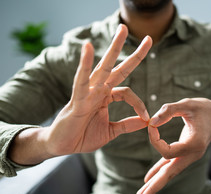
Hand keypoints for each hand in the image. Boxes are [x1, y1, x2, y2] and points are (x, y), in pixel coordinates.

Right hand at [45, 24, 151, 155]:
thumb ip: (127, 125)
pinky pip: (81, 80)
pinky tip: (87, 47)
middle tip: (149, 38)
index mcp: (105, 97)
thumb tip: (146, 121)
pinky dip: (84, 64)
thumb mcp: (111, 131)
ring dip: (113, 48)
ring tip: (123, 30)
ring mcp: (87, 92)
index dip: (139, 103)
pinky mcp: (77, 100)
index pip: (127, 91)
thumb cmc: (82, 136)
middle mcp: (98, 90)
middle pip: (117, 67)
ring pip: (102, 67)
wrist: (62, 146)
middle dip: (132, 52)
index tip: (146, 117)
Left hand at [135, 98, 210, 193]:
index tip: (151, 124)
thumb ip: (169, 110)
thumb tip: (151, 122)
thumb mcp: (187, 104)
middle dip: (154, 189)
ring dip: (154, 186)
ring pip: (168, 175)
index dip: (154, 139)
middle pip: (169, 176)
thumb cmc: (205, 109)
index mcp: (194, 145)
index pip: (167, 151)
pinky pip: (169, 166)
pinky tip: (147, 181)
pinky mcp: (184, 154)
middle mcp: (191, 155)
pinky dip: (158, 173)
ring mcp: (188, 157)